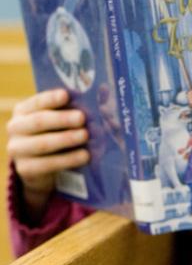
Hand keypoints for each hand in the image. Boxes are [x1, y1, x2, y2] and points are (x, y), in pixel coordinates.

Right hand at [6, 89, 88, 219]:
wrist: (40, 168)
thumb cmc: (54, 136)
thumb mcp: (59, 122)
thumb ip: (72, 110)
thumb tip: (102, 97)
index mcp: (23, 111)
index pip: (36, 102)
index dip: (51, 98)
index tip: (65, 95)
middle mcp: (16, 128)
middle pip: (38, 121)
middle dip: (62, 119)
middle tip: (81, 118)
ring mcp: (18, 149)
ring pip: (43, 144)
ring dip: (66, 139)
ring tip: (85, 136)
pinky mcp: (25, 169)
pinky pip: (48, 164)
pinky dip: (68, 160)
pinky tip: (84, 156)